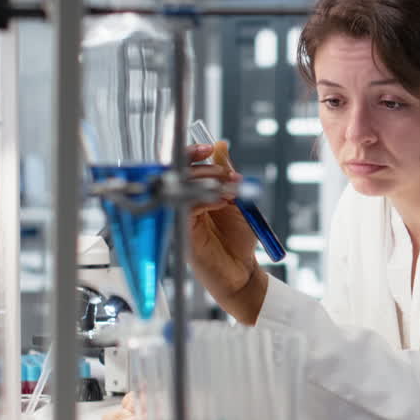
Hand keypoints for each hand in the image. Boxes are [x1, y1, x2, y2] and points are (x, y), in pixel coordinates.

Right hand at [186, 142, 267, 323]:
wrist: (242, 272)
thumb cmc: (237, 241)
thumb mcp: (237, 202)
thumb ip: (228, 176)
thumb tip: (221, 147)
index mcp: (192, 197)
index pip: (182, 168)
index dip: (192, 154)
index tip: (209, 148)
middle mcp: (182, 207)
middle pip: (176, 175)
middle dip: (204, 167)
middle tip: (226, 172)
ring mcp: (180, 221)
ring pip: (180, 190)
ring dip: (207, 182)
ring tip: (230, 187)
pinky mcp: (184, 236)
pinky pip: (186, 210)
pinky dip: (206, 200)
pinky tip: (221, 202)